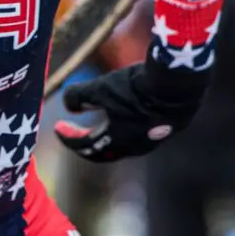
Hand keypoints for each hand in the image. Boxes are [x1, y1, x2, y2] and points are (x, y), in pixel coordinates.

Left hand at [54, 62, 206, 162]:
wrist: (177, 83)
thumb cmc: (136, 88)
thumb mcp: (100, 88)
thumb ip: (78, 97)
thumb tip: (67, 105)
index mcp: (116, 142)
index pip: (85, 146)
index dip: (68, 138)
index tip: (58, 128)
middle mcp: (134, 147)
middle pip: (103, 152)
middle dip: (85, 142)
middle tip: (73, 132)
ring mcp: (152, 140)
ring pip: (122, 145)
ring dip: (105, 135)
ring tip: (98, 121)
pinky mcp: (165, 128)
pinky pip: (138, 135)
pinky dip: (124, 129)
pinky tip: (124, 113)